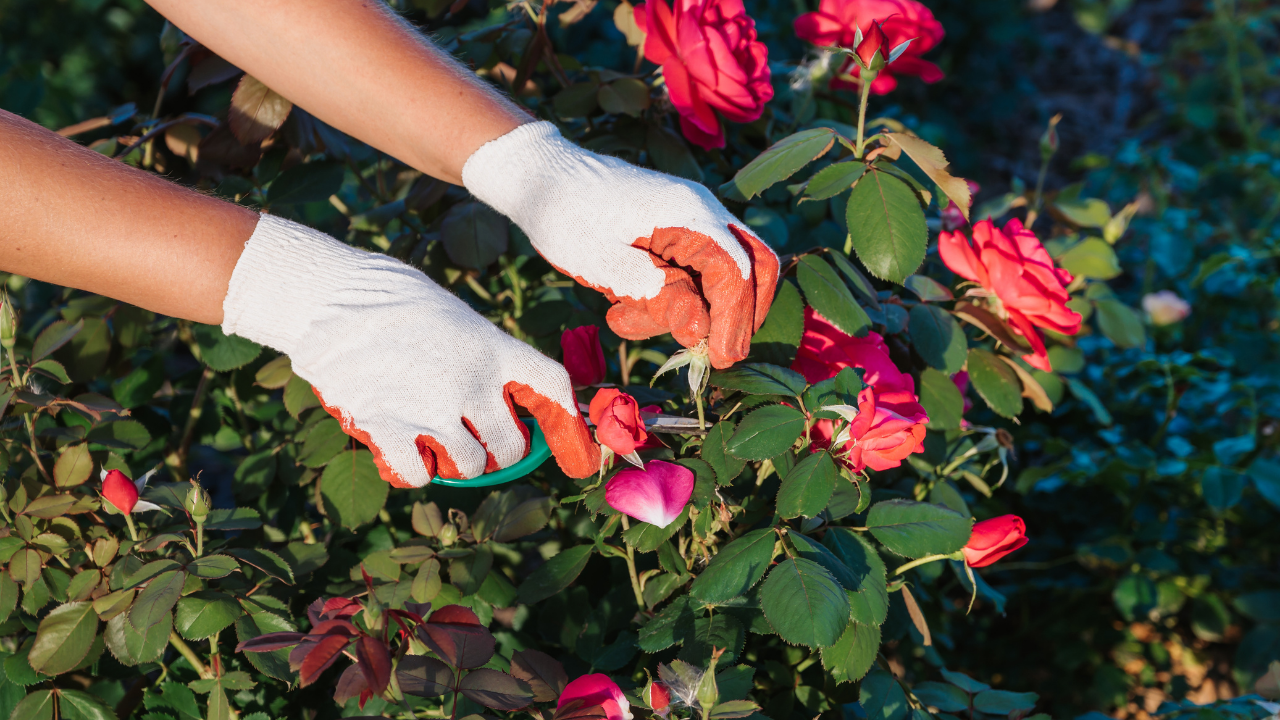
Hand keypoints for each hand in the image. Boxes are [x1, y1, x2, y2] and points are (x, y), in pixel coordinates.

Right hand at [221, 215, 599, 486]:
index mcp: (494, 348)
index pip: (553, 388)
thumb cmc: (392, 300)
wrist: (329, 294)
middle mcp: (472, 383)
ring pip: (468, 467)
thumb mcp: (456, 318)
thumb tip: (501, 402)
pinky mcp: (388, 427)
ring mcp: (431, 409)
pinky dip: (414, 470)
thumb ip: (483, 359)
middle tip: (479, 440)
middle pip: (512, 447)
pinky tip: (403, 449)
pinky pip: (418, 475)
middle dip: (500, 452)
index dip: (568, 423)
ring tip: (434, 438)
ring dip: (456, 461)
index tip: (572, 446)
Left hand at [462, 122, 778, 368]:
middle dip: (741, 315)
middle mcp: (703, 209)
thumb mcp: (604, 264)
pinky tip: (624, 309)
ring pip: (728, 270)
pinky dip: (674, 297)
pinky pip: (697, 268)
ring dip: (694, 309)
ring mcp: (693, 216)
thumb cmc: (565, 216)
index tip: (719, 360)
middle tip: (715, 354)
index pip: (736, 273)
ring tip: (629, 320)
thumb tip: (701, 330)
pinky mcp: (677, 227)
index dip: (734, 321)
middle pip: (756, 265)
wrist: (541, 174)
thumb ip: (657, 295)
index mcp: (689, 213)